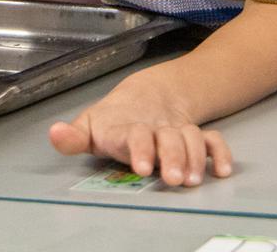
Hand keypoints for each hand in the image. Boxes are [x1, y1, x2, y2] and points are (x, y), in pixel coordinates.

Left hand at [48, 68, 232, 187]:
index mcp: (128, 128)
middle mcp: (155, 129)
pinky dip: (220, 152)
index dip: (140, 148)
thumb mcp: (90, 127)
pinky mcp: (194, 136)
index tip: (142, 167)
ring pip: (192, 138)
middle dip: (173, 156)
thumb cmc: (112, 121)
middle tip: (174, 179)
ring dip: (195, 158)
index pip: (135, 135)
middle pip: (168, 138)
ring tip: (193, 180)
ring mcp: (176, 131)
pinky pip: (212, 140)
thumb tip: (54, 134)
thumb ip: (74, 136)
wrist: (146, 95)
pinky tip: (222, 170)